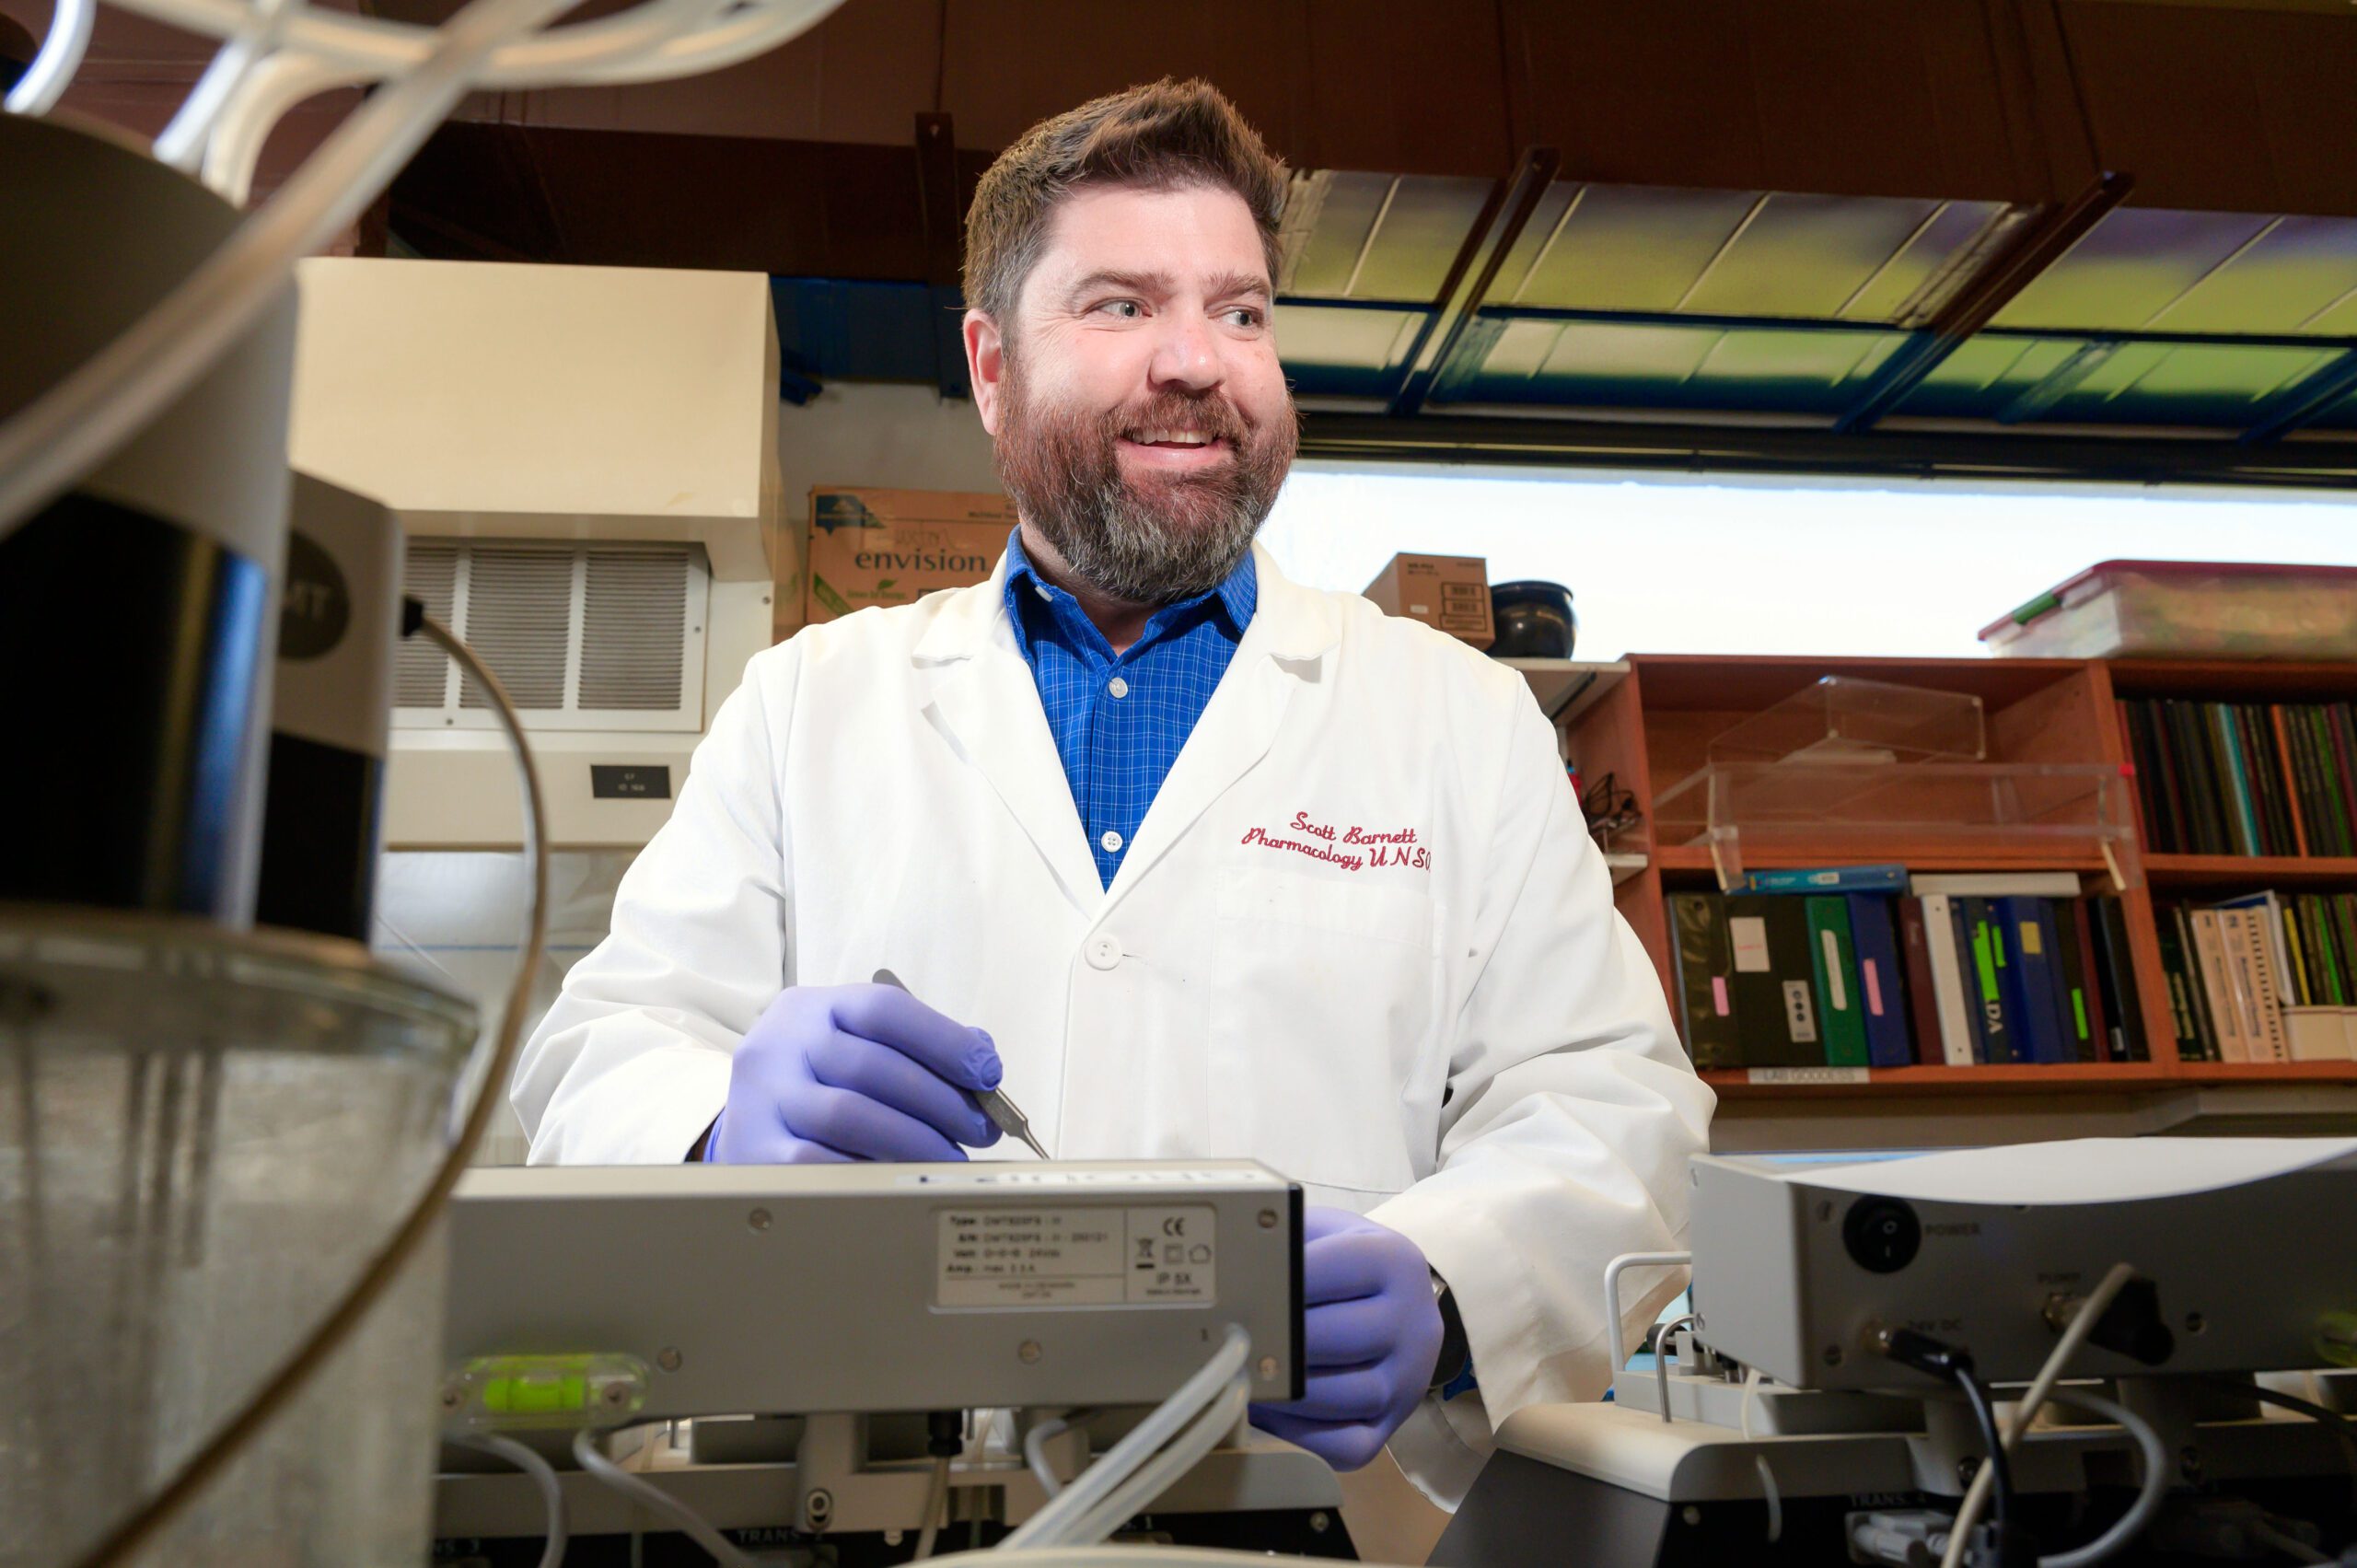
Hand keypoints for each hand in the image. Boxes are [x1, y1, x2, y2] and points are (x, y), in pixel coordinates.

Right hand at [707, 984, 1003, 1162]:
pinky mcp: (754, 1151)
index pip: (884, 1010)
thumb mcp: (856, 1045)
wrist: (749, 1121)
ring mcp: (763, 1098)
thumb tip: (983, 1065)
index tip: (987, 1072)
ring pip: (850, 1115)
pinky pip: (821, 1164)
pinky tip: (902, 1179)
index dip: (945, 1040)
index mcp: (814, 1008)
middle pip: (873, 1066)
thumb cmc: (820, 1081)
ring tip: (950, 1158)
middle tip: (980, 1130)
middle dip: (941, 1102)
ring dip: (916, 1141)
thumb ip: (917, 1047)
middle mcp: (782, 1044)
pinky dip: (872, 1171)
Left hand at [1249, 1207, 1444, 1470]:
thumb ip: (1283, 1242)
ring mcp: (1408, 1381)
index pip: (1331, 1271)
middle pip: (1337, 1338)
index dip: (1277, 1284)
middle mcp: (1413, 1323)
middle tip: (1226, 1339)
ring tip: (1240, 1376)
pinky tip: (1268, 1414)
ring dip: (1284, 1392)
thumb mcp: (1322, 1233)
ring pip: (1343, 1397)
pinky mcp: (1393, 1425)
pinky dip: (1302, 1437)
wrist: (1395, 1298)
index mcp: (1395, 1262)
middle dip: (1276, 1341)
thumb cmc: (1342, 1263)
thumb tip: (1226, 1269)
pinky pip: (1348, 1447)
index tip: (1234, 1292)